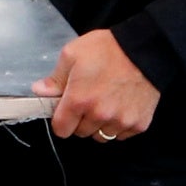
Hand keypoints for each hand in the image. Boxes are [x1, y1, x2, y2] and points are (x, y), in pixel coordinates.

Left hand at [35, 28, 159, 142]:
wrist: (145, 49)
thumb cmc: (108, 49)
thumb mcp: (72, 55)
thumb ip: (55, 78)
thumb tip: (40, 91)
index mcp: (79, 100)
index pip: (61, 129)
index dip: (61, 120)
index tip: (65, 111)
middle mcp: (99, 115)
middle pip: (81, 132)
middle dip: (80, 120)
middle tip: (88, 100)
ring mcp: (121, 121)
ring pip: (101, 136)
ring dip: (99, 125)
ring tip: (105, 103)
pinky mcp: (139, 124)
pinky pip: (121, 135)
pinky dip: (119, 125)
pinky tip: (120, 106)